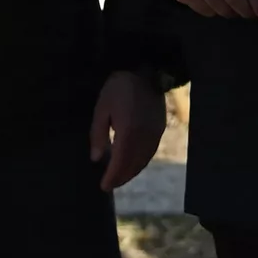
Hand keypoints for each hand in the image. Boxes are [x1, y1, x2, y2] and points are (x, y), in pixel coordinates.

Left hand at [89, 70, 165, 190]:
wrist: (145, 71)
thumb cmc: (119, 88)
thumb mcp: (102, 108)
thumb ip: (98, 134)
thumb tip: (97, 159)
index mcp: (128, 132)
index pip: (120, 162)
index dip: (112, 176)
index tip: (103, 186)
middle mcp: (144, 137)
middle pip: (133, 165)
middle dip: (121, 177)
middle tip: (110, 185)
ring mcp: (155, 133)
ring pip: (144, 160)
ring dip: (132, 172)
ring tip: (120, 177)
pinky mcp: (160, 129)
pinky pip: (150, 152)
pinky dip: (141, 162)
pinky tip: (133, 163)